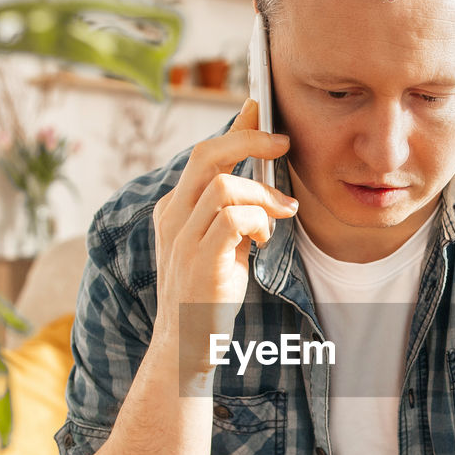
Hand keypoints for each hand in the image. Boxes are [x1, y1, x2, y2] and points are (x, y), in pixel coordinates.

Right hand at [150, 98, 294, 377]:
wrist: (186, 347)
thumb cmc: (208, 296)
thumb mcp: (222, 245)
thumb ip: (235, 212)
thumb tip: (262, 178)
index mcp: (173, 209)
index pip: (203, 154)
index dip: (234, 128)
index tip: (260, 107)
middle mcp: (171, 217)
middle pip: (206, 154)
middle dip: (249, 141)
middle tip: (283, 145)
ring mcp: (181, 239)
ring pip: (222, 186)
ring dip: (261, 194)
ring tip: (281, 214)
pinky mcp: (199, 261)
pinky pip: (232, 219)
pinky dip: (258, 222)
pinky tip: (264, 240)